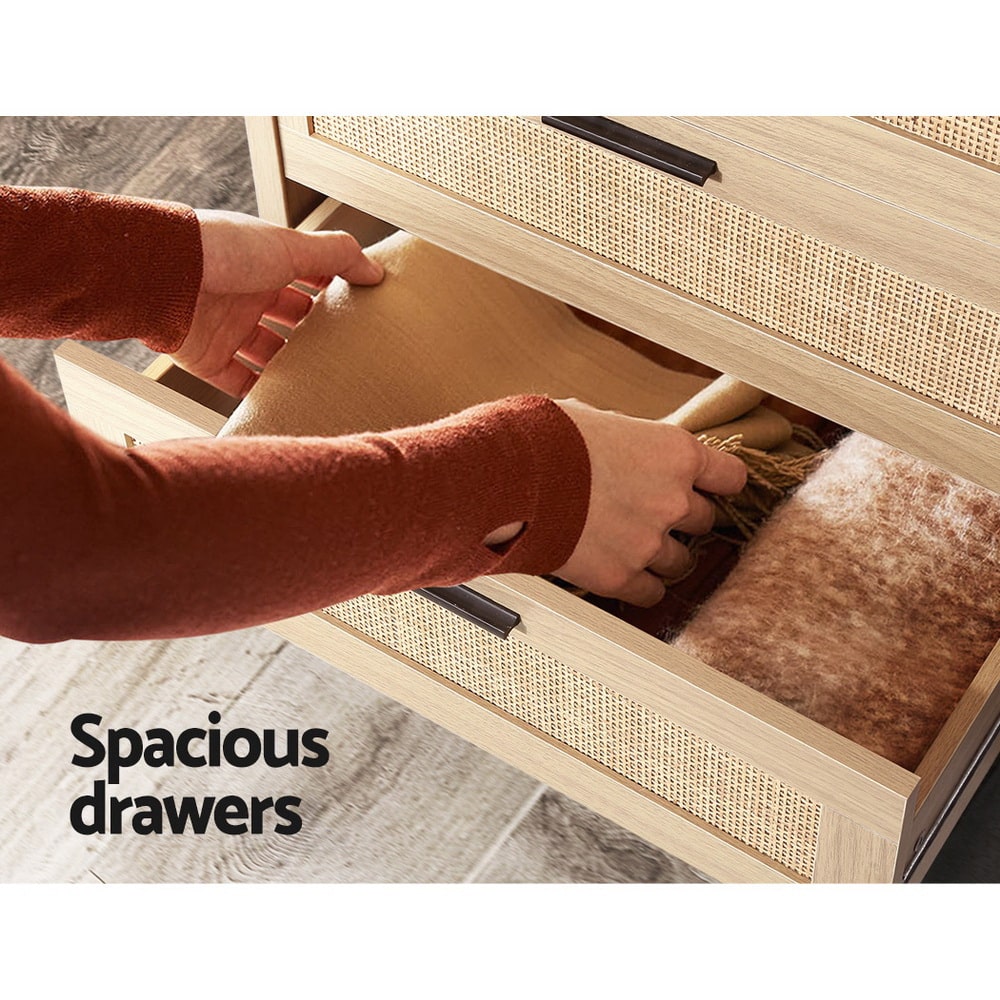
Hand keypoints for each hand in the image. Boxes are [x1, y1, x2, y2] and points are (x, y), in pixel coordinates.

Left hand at [172, 210, 384, 396]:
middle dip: (315, 333)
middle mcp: (245, 295)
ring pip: (268, 353)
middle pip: (289, 320)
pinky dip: (261, 394)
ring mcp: (226, 328)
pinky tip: (286, 401)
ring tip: (324, 381)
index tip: (360, 307)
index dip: (332, 290)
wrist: (159, 274)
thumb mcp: (290, 245)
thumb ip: (336, 255)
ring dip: (292, 366)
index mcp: (264, 263)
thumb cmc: (219, 250)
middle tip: (347, 349)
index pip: (306, 278)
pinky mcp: (208, 360)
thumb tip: (375, 270)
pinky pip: (239, 382)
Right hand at [489, 399, 747, 606]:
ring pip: (681, 561)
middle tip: (652, 514)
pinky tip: (623, 574)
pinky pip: (651, 593)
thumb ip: (626, 440)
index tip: (709, 488)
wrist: (508, 478)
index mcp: (673, 453)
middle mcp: (671, 499)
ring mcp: (648, 542)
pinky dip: (640, 587)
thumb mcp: (595, 421)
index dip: (717, 483)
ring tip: (632, 546)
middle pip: (704, 521)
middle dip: (681, 518)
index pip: (729, 476)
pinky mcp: (619, 576)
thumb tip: (623, 447)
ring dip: (661, 554)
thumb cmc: (544, 441)